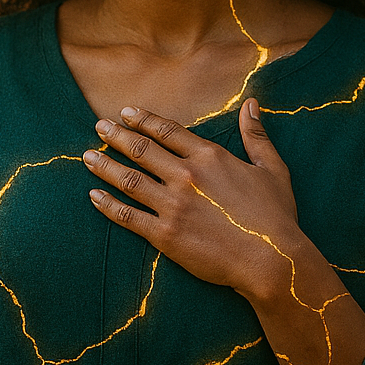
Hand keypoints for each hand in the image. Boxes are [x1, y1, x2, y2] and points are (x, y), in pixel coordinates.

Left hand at [83, 99, 307, 303]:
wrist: (271, 260)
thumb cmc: (276, 217)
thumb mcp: (272, 170)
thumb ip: (256, 136)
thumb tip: (251, 104)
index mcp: (209, 157)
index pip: (167, 131)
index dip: (144, 119)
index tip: (126, 112)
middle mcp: (186, 176)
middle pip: (141, 149)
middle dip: (116, 136)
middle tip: (99, 127)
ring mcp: (172, 206)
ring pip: (129, 179)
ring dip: (105, 165)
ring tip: (88, 156)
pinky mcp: (165, 235)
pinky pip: (128, 216)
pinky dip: (108, 205)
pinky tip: (94, 195)